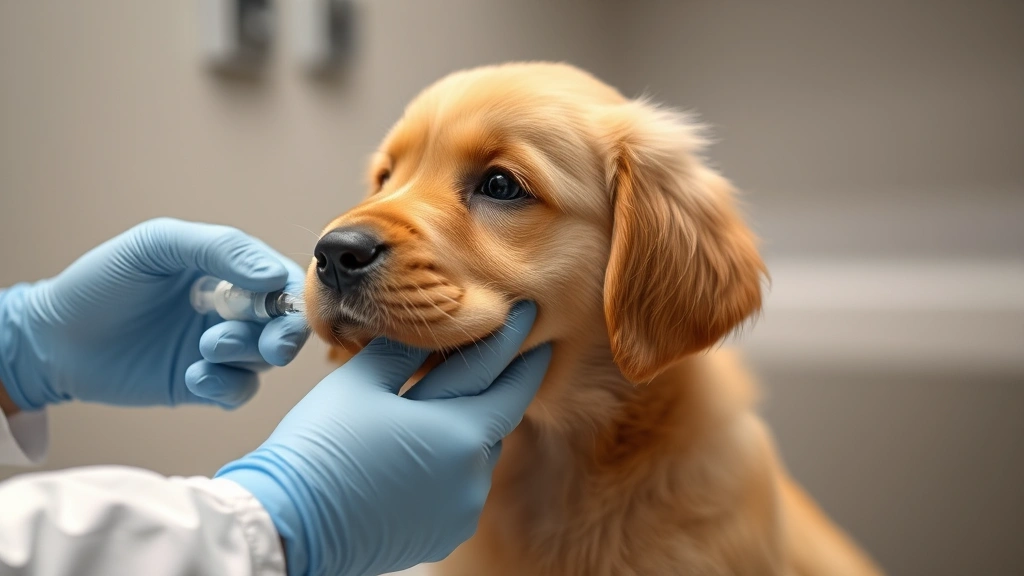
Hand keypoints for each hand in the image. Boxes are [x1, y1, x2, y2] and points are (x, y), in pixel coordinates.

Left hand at [0, 218, 308, 410]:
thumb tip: (274, 275)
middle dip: (284, 335)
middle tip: (268, 345)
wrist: (55, 338)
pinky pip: (239, 391)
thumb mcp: (158, 244)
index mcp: (230, 269)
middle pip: (287, 324)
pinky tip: (194, 376)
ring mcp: (220, 348)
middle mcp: (233, 309)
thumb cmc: (103, 281)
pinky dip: (227, 386)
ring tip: (206, 348)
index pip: (284, 280)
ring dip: (245, 355)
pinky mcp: (205, 384)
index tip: (279, 303)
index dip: (292, 294)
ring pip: (265, 359)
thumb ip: (220, 248)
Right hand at [217, 302, 550, 575]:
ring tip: (464, 393)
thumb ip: (406, 350)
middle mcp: (471, 473)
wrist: (290, 524)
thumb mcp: (360, 382)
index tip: (529, 310)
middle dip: (512, 377)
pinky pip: (463, 483)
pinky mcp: (446, 531)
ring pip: (482, 449)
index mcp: (457, 431)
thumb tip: (429, 325)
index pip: (501, 373)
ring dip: (477, 420)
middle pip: (501, 412)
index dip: (515, 338)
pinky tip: (432, 443)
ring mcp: (461, 507)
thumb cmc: (319, 448)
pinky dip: (455, 459)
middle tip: (525, 345)